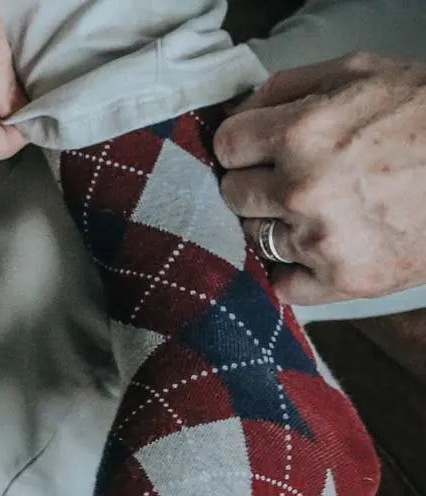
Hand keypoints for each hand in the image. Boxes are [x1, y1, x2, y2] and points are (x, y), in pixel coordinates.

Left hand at [214, 52, 425, 304]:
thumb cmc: (424, 113)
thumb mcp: (360, 73)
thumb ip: (289, 87)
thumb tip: (239, 110)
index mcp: (303, 131)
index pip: (228, 146)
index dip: (243, 145)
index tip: (257, 150)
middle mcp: (304, 189)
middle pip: (235, 195)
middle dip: (257, 185)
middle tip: (293, 180)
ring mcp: (320, 239)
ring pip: (258, 238)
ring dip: (280, 226)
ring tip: (323, 209)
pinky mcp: (341, 279)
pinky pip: (284, 284)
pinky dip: (298, 269)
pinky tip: (323, 248)